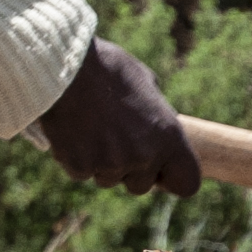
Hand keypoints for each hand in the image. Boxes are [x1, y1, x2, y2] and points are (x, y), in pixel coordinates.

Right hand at [38, 39, 200, 195]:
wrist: (64, 65)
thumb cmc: (107, 68)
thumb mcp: (145, 83)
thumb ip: (155, 114)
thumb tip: (156, 128)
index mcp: (169, 136)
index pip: (188, 184)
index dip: (173, 179)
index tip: (160, 171)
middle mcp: (144, 155)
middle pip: (140, 186)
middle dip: (129, 170)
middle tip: (114, 138)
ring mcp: (111, 164)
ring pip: (108, 180)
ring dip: (100, 162)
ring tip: (91, 127)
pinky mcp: (80, 166)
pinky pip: (80, 172)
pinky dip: (76, 157)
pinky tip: (72, 130)